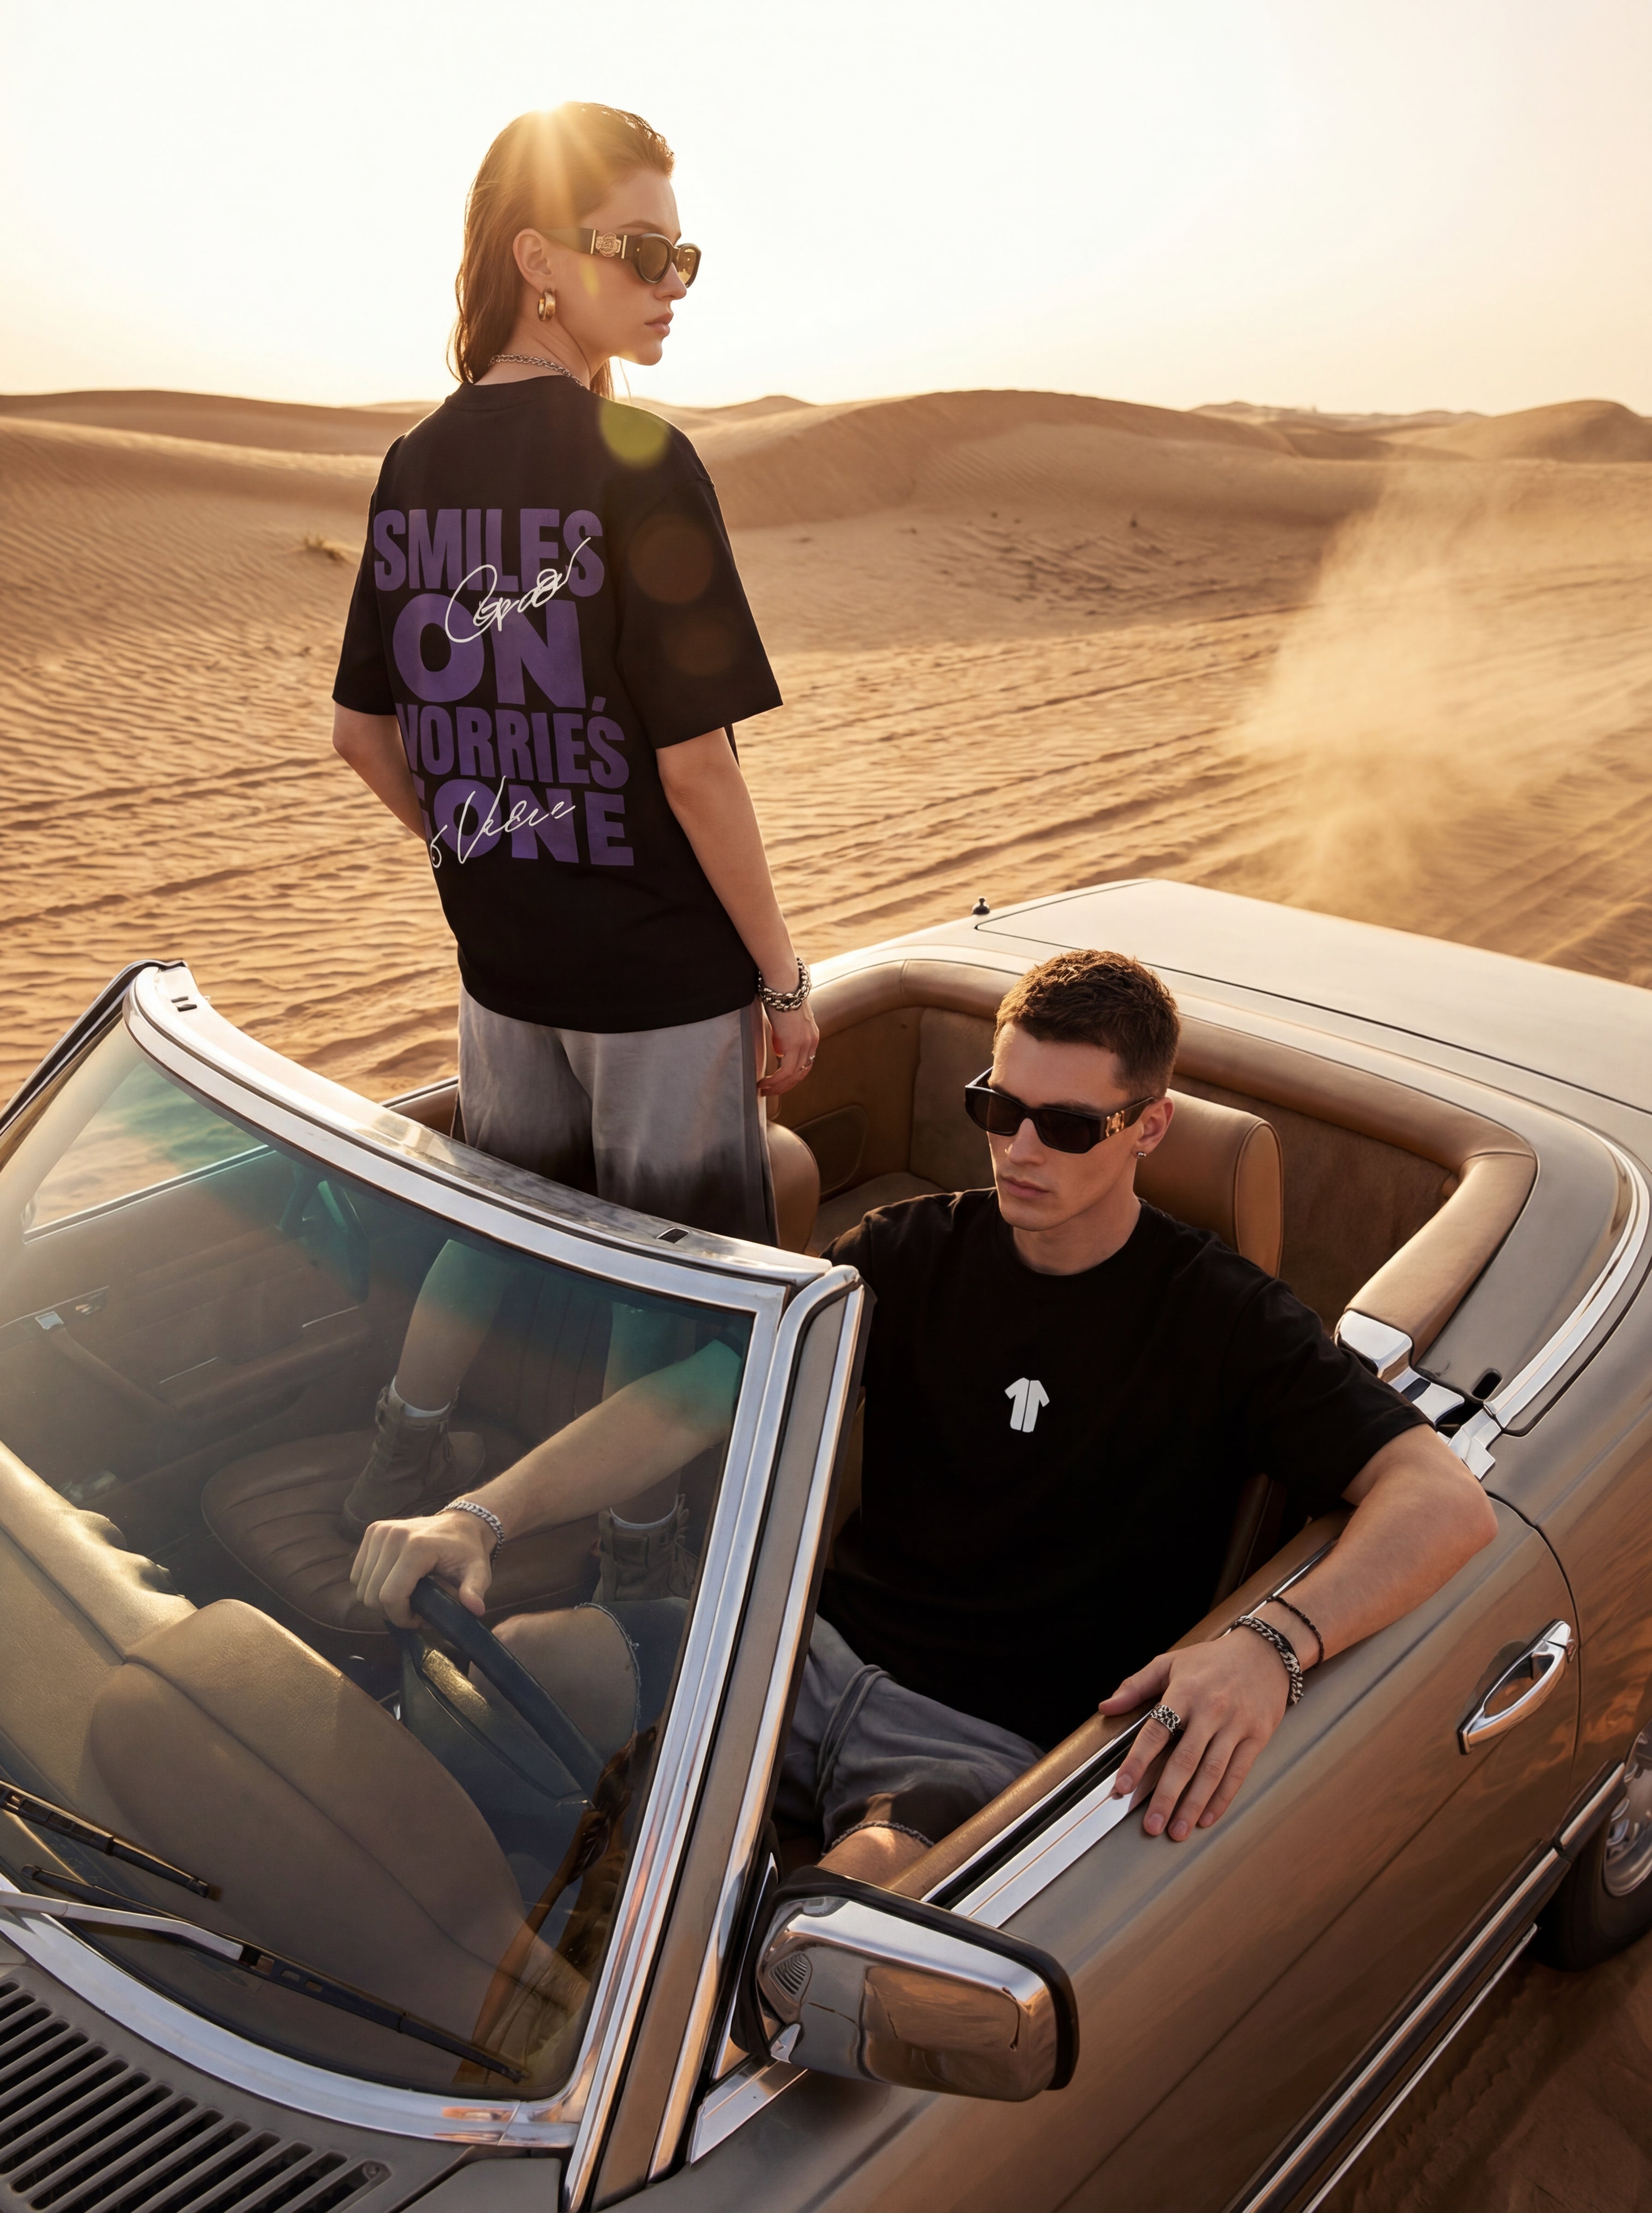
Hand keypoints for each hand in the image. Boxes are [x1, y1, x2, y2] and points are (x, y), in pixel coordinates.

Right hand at [350, 1508, 494, 1626]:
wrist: (461, 1523)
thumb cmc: (468, 1552)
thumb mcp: (478, 1571)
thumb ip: (475, 1590)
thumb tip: (475, 1609)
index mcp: (417, 1547)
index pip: (390, 1596)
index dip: (400, 1618)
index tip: (418, 1621)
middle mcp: (393, 1536)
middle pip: (372, 1594)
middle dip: (391, 1611)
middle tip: (413, 1610)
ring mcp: (380, 1531)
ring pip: (362, 1585)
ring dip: (380, 1599)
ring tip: (405, 1596)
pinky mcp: (373, 1531)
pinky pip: (358, 1573)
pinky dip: (372, 1584)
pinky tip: (393, 1582)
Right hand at [759, 1001, 820, 1096]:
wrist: (782, 984)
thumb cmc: (780, 997)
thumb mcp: (785, 1020)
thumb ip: (785, 1035)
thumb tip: (779, 1049)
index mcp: (811, 1036)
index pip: (805, 1064)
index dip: (792, 1077)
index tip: (778, 1082)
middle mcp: (812, 1042)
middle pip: (801, 1073)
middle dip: (784, 1086)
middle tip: (769, 1091)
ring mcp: (804, 1044)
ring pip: (793, 1076)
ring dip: (777, 1086)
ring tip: (763, 1090)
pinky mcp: (794, 1044)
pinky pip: (785, 1072)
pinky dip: (774, 1081)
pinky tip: (763, 1083)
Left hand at [1100, 1630, 1292, 1841]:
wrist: (1265, 1653)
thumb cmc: (1212, 1660)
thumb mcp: (1170, 1662)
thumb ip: (1136, 1685)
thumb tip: (1106, 1706)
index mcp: (1185, 1691)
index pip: (1156, 1730)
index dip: (1137, 1761)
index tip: (1122, 1786)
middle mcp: (1211, 1710)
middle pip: (1185, 1760)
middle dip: (1166, 1796)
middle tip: (1151, 1825)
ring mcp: (1236, 1725)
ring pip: (1212, 1773)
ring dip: (1193, 1805)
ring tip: (1177, 1830)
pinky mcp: (1256, 1737)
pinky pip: (1237, 1773)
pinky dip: (1222, 1798)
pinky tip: (1207, 1817)